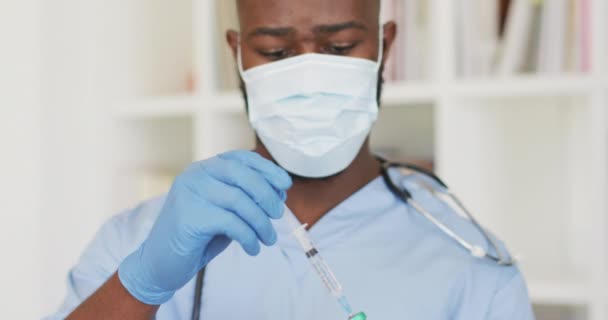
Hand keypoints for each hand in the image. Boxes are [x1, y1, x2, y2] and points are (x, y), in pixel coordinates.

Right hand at [118, 150, 291, 304]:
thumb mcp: (225, 212)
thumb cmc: (197, 237)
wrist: (160, 264)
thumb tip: (280, 191)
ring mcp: (190, 193)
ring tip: (268, 238)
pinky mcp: (189, 216)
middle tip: (278, 214)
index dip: (266, 169)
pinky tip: (253, 248)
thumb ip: (246, 199)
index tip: (285, 184)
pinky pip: (231, 223)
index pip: (240, 158)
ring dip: (261, 222)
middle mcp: (194, 175)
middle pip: (242, 175)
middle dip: (266, 194)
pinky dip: (249, 237)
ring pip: (240, 201)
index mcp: (203, 169)